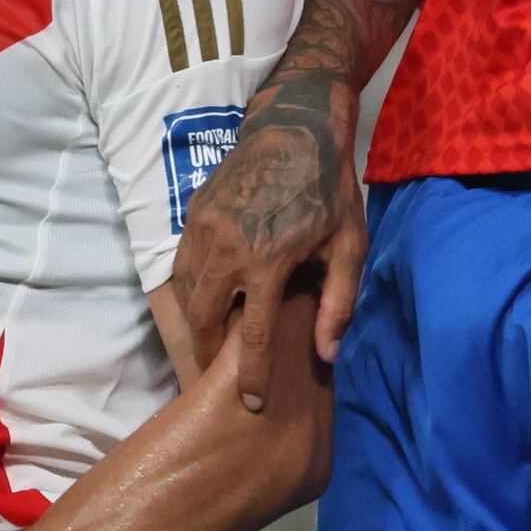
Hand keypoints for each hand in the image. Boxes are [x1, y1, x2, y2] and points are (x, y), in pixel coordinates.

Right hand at [161, 85, 353, 413]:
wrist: (295, 127)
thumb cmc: (329, 188)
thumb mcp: (349, 245)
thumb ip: (337, 302)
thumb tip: (326, 353)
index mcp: (267, 260)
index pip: (250, 335)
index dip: (250, 375)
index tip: (250, 403)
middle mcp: (226, 248)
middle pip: (202, 321)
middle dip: (206, 354)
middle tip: (218, 378)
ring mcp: (203, 230)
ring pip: (185, 295)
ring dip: (195, 325)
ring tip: (210, 347)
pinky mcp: (193, 215)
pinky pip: (181, 267)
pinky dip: (190, 292)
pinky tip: (207, 305)